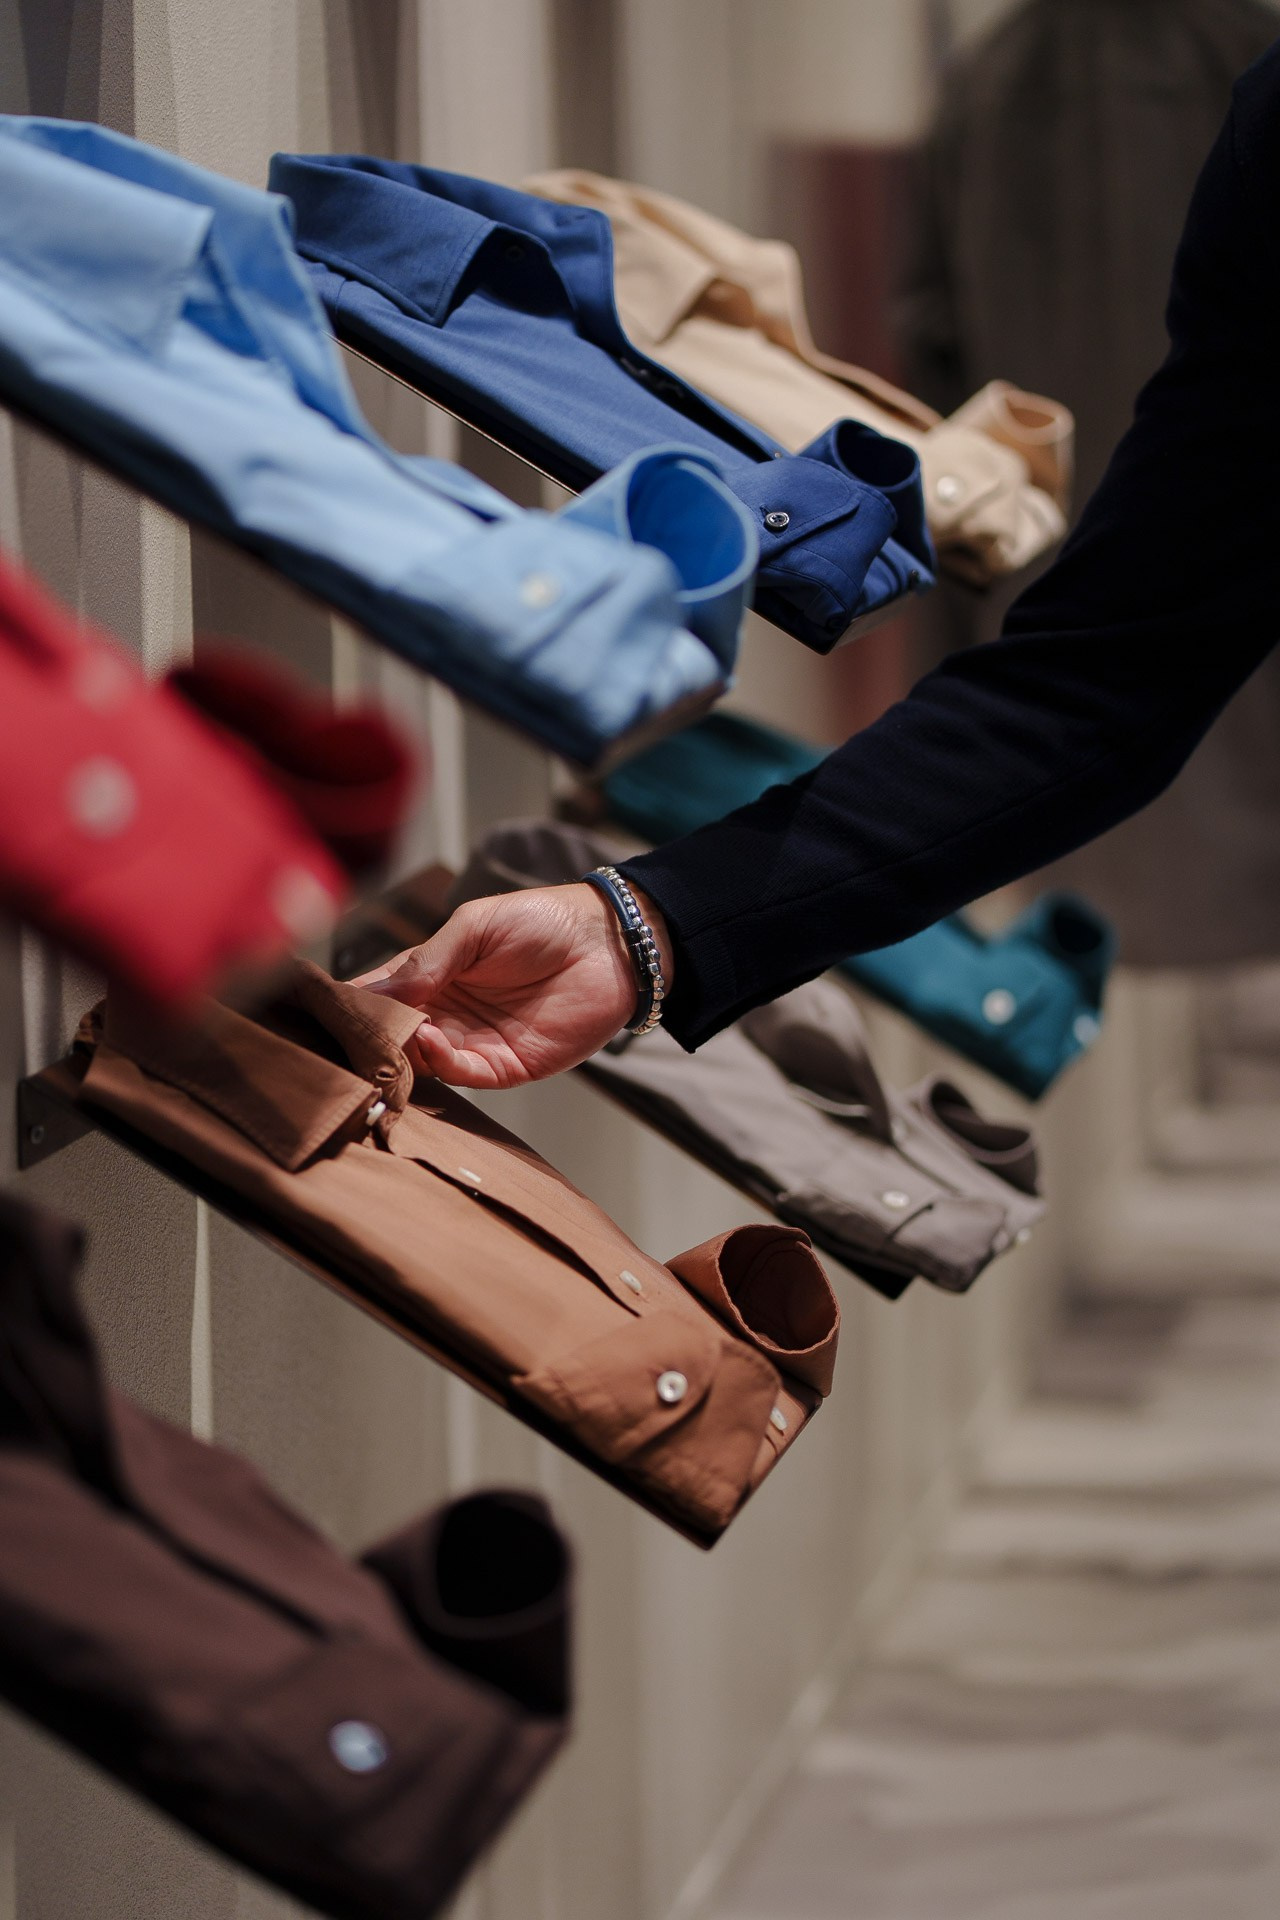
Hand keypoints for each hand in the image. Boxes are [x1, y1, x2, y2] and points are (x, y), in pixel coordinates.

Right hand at [353, 883, 674, 1088]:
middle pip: (392, 1037)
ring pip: (420, 1063)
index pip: (378, 996)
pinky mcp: (504, 1067)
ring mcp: (472, 1043)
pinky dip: (440, 1063)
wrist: (611, 942)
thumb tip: (375, 991)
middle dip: (369, 1038)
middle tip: (346, 1035)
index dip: (350, 1004)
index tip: (318, 1011)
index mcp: (430, 975)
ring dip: (401, 1054)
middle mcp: (444, 1014)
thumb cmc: (543, 921)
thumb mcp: (475, 926)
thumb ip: (427, 960)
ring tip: (388, 1036)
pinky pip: (461, 1074)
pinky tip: (430, 1039)